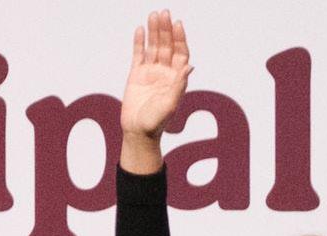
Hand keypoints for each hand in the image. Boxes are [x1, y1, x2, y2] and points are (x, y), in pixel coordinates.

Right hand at [120, 9, 192, 172]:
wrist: (138, 132)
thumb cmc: (156, 122)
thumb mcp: (170, 104)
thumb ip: (179, 84)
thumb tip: (190, 65)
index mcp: (176, 77)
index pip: (180, 52)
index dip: (180, 38)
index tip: (177, 24)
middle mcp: (165, 71)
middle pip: (167, 45)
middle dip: (166, 29)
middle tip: (164, 12)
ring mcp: (150, 71)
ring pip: (153, 46)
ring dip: (154, 31)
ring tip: (153, 15)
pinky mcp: (136, 74)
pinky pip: (138, 54)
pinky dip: (139, 42)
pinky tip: (139, 30)